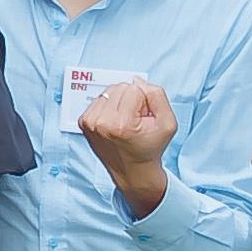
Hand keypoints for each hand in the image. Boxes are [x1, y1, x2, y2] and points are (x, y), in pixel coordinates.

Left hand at [78, 71, 175, 208]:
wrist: (133, 170)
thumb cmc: (150, 147)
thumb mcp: (168, 123)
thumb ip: (157, 95)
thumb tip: (136, 80)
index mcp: (121, 124)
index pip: (134, 89)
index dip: (144, 101)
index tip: (143, 119)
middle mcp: (101, 123)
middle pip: (120, 87)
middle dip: (131, 100)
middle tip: (135, 121)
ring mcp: (89, 123)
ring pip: (109, 91)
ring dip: (119, 102)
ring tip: (125, 122)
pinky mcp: (83, 122)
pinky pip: (99, 99)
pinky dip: (108, 107)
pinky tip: (114, 122)